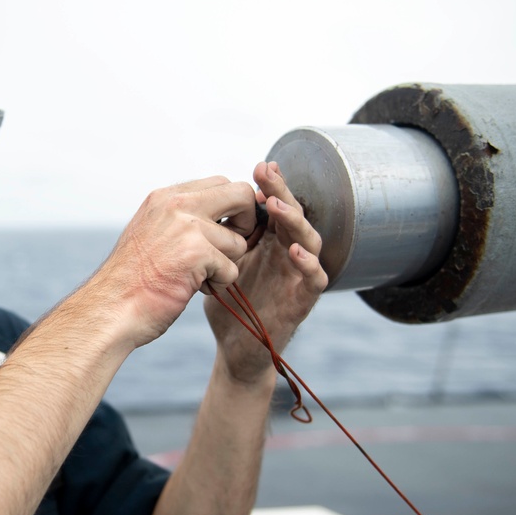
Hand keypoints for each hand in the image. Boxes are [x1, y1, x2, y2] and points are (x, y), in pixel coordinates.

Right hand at [91, 176, 259, 347]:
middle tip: (228, 249)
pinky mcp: (196, 253)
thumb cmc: (132, 280)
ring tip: (198, 277)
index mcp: (165, 197)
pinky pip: (232, 269)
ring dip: (226, 265)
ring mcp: (186, 227)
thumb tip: (223, 216)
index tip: (225, 231)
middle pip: (241, 194)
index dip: (233, 208)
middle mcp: (176, 204)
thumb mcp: (151, 232)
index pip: (221, 183)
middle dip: (246, 223)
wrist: (110, 308)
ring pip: (239, 241)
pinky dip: (218, 285)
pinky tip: (193, 288)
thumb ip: (181, 218)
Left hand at [205, 162, 327, 386]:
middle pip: (293, 214)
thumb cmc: (229, 302)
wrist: (234, 347)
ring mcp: (297, 276)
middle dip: (281, 191)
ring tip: (276, 206)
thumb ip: (219, 236)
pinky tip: (293, 250)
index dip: (270, 186)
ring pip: (309, 240)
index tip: (258, 167)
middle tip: (266, 172)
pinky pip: (315, 278)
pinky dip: (308, 263)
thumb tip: (200, 201)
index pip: (274, 206)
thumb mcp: (219, 261)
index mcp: (269, 241)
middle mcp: (287, 253)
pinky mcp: (303, 300)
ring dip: (294, 220)